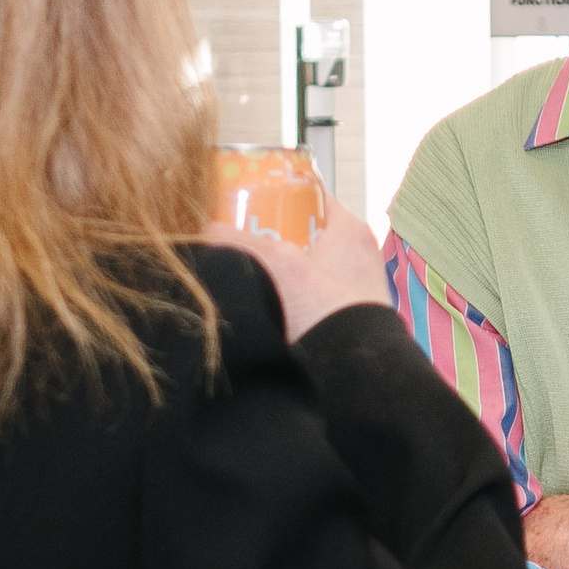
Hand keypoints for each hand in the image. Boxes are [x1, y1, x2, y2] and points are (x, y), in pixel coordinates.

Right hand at [202, 195, 389, 343]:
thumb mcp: (275, 266)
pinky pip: (315, 300)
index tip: (250, 202)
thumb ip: (239, 244)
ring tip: (249, 277)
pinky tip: (269, 308)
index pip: (312, 197)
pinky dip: (294, 301)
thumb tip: (208, 231)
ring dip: (282, 274)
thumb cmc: (324, 310)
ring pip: (309, 270)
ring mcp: (357, 290)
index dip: (280, 197)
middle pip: (307, 235)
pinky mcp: (351, 320)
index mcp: (350, 229)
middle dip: (273, 240)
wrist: (352, 372)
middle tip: (241, 244)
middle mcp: (360, 255)